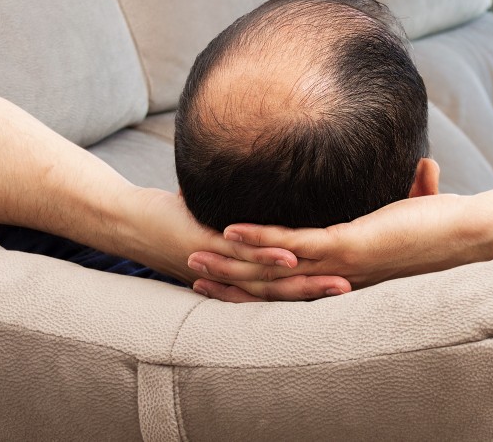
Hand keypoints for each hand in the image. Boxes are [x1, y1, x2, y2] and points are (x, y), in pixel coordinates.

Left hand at [126, 188, 349, 300]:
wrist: (130, 222)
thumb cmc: (177, 221)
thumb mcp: (220, 221)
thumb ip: (247, 219)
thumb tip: (272, 196)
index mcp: (242, 274)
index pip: (290, 286)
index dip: (322, 289)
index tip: (358, 288)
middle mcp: (235, 277)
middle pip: (286, 291)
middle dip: (324, 294)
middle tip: (362, 295)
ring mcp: (221, 263)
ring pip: (267, 278)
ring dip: (305, 283)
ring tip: (340, 284)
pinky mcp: (206, 246)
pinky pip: (240, 256)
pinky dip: (267, 254)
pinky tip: (290, 255)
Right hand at [187, 193, 492, 301]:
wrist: (473, 233)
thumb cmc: (450, 226)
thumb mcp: (423, 207)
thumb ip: (415, 190)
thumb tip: (424, 167)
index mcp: (348, 268)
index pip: (291, 279)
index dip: (255, 279)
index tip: (222, 273)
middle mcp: (339, 272)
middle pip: (272, 281)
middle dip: (230, 278)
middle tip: (189, 271)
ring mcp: (342, 261)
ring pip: (275, 266)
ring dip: (233, 260)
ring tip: (195, 256)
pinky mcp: (350, 245)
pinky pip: (296, 243)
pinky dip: (263, 237)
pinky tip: (231, 231)